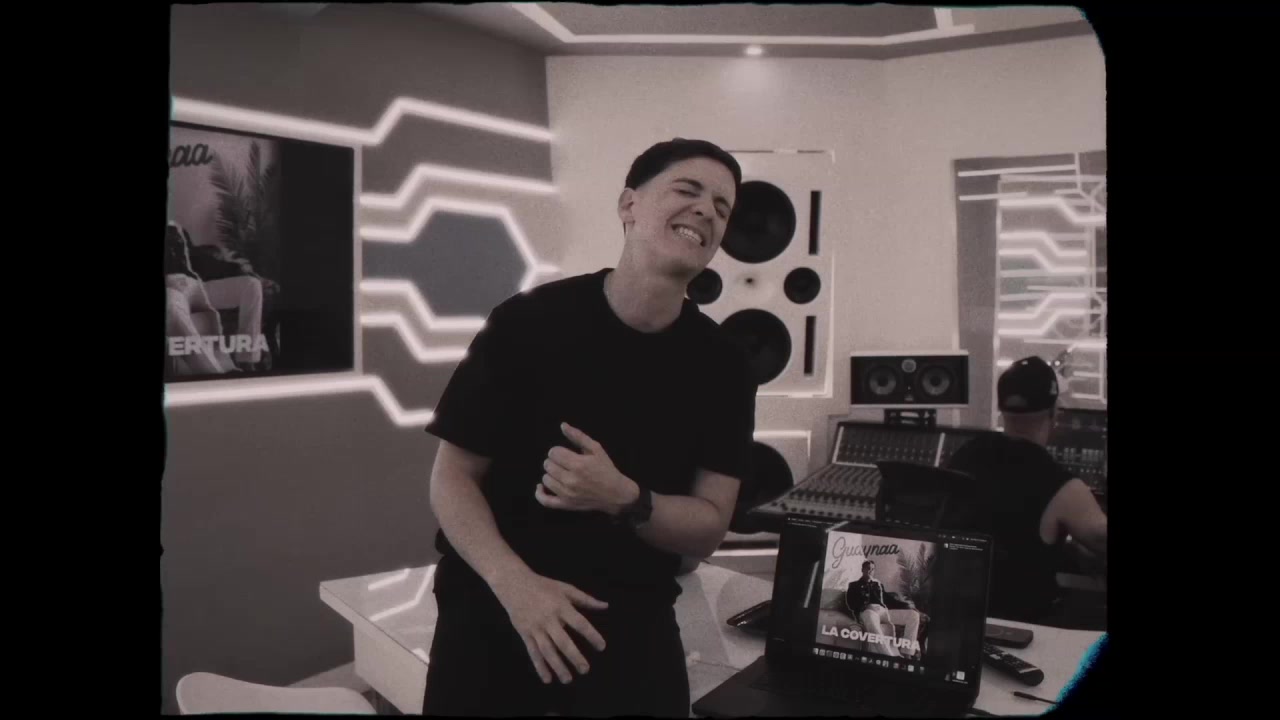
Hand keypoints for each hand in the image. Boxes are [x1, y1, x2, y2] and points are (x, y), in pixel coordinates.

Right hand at [491, 570, 608, 684]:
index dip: (591, 635)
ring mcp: (535, 628)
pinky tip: (547, 679)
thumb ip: (585, 599)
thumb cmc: (543, 586)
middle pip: (563, 641)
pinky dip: (539, 666)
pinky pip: (533, 652)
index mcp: (561, 606)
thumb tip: (605, 606)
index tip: (602, 647)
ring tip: (568, 679)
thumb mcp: (565, 588)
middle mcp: (548, 619)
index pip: (579, 623)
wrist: (514, 584)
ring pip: (547, 650)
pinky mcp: (525, 634)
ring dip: (557, 666)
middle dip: (574, 657)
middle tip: (585, 670)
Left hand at [536, 423, 638, 514]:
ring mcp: (567, 494)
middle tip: (563, 462)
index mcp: (578, 464)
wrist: (616, 494)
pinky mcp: (566, 505)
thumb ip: (578, 436)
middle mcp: (571, 480)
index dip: (557, 450)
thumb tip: (562, 425)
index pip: (553, 452)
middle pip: (548, 465)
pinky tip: (540, 486)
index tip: (564, 453)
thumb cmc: (606, 469)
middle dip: (554, 461)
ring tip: (560, 473)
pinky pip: (545, 501)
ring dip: (550, 474)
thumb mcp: (596, 449)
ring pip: (545, 479)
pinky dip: (539, 493)